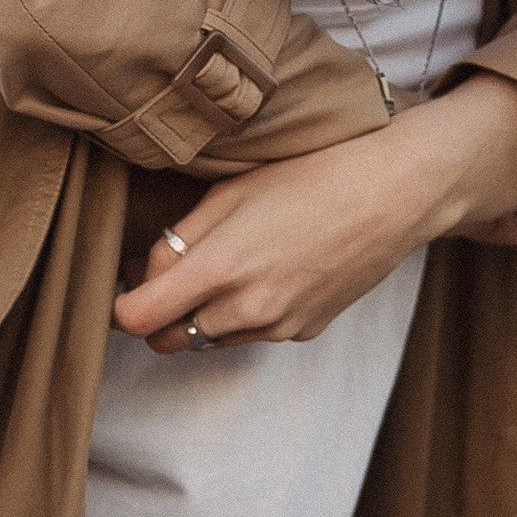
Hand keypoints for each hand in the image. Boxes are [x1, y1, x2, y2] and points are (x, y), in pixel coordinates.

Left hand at [113, 74, 516, 351]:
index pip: (136, 319)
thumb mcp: (232, 191)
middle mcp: (248, 310)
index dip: (121, 303)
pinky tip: (267, 271)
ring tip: (223, 266)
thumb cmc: (312, 175)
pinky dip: (241, 315)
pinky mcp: (304, 332)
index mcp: (221, 268)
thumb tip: (146, 274)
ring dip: (199, 316)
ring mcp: (278, 327)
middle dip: (156, 315)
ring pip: (208, 340)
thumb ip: (179, 238)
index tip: (125, 283)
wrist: (395, 194)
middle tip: (168, 275)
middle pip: (166, 341)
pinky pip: (251, 335)